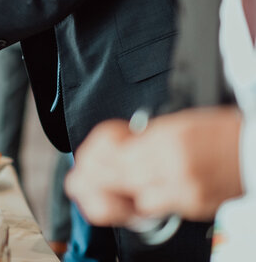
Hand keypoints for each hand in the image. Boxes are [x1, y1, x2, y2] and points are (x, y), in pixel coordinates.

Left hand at [66, 107, 242, 225]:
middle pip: (122, 178)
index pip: (117, 155)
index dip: (100, 160)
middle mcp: (174, 164)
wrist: (254, 151)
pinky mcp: (196, 205)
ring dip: (129, 194)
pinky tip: (154, 193)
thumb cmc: (221, 133)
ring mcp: (185, 188)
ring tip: (129, 185)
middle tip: (94, 179)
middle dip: (105, 179)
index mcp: (167, 138)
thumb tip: (120, 149)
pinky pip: (161, 208)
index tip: (93, 161)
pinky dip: (153, 202)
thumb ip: (147, 138)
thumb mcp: (178, 123)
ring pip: (138, 199)